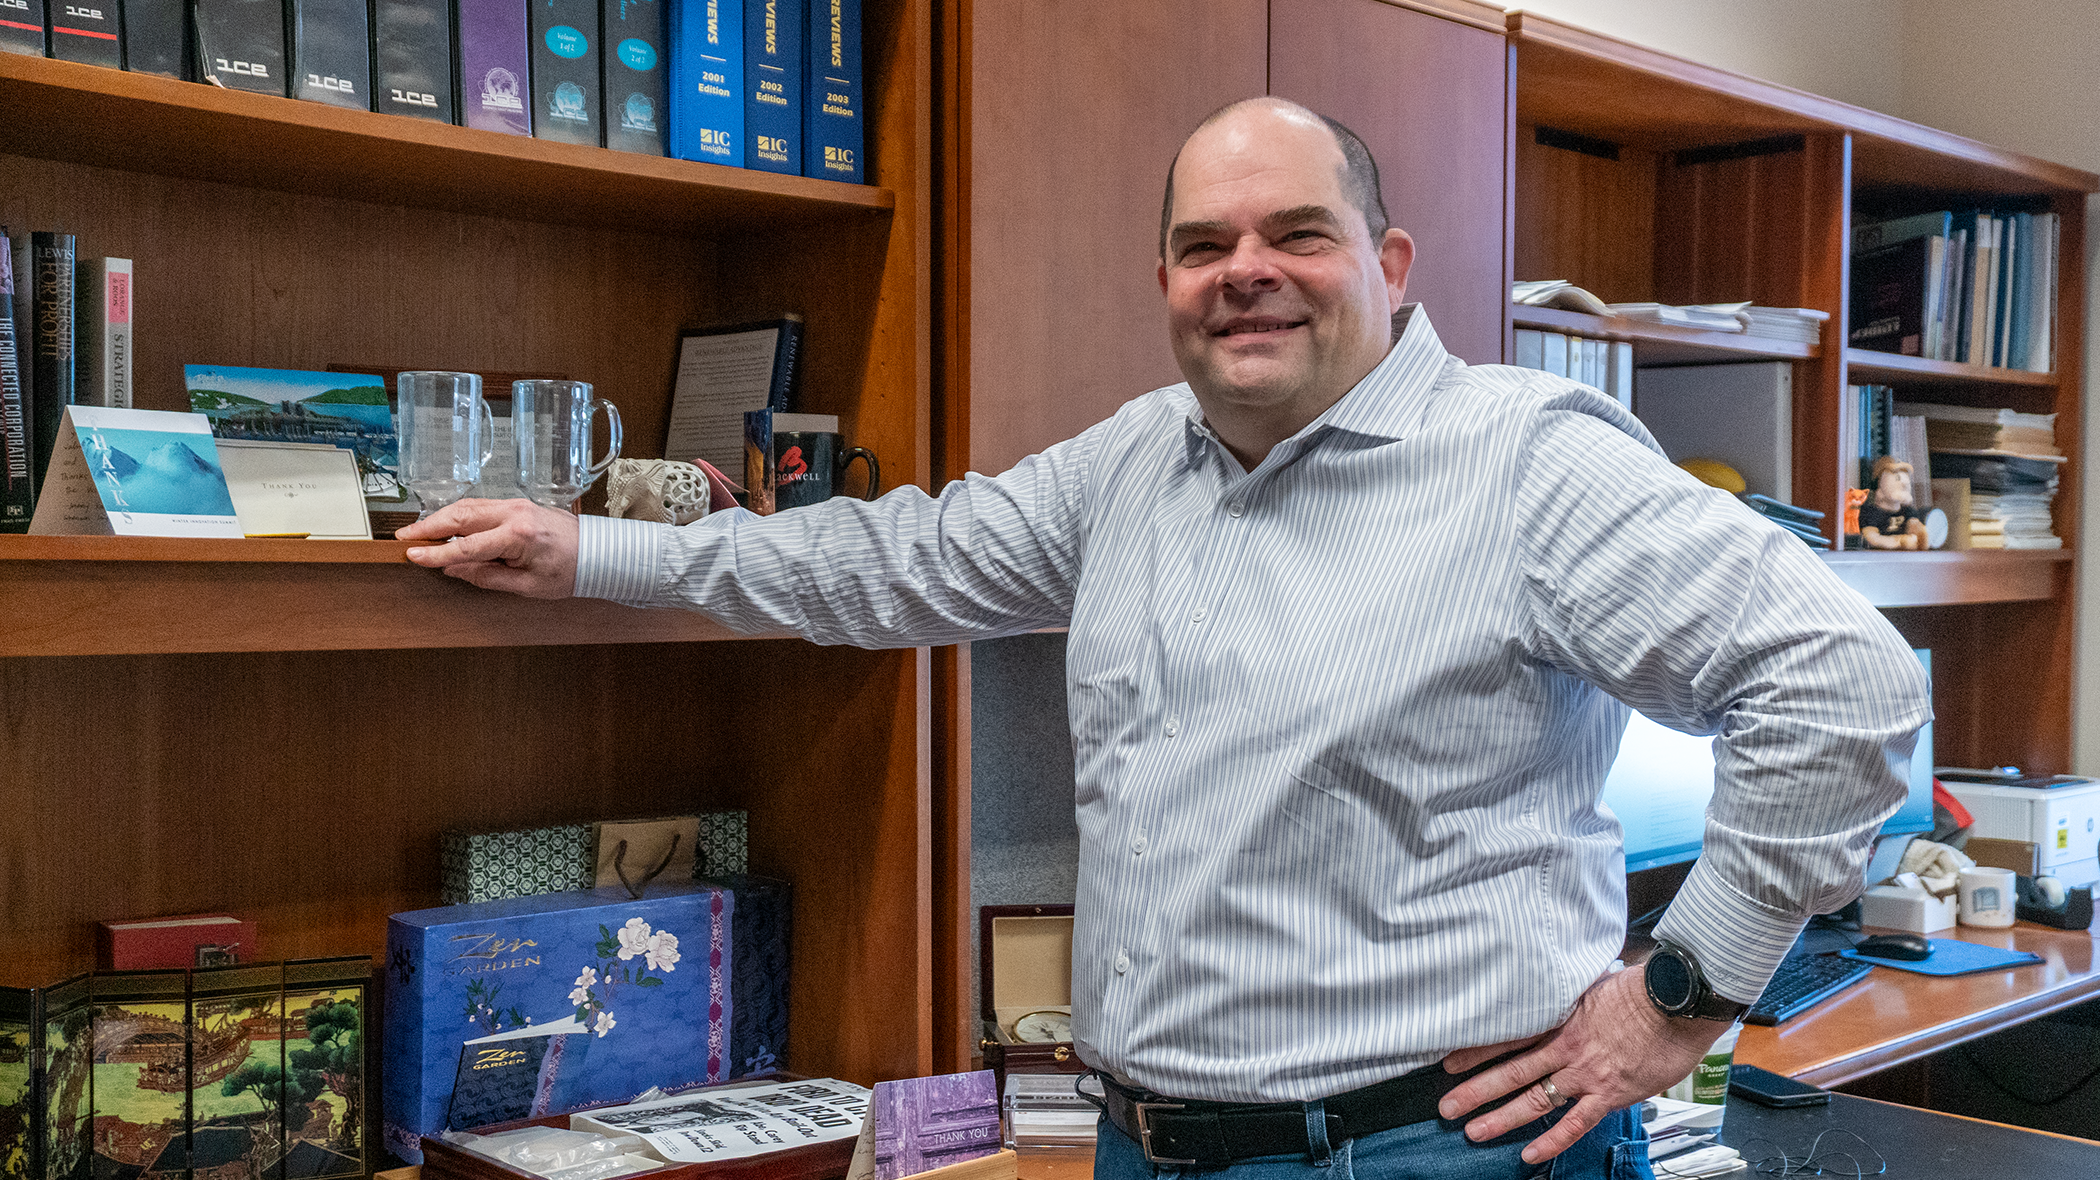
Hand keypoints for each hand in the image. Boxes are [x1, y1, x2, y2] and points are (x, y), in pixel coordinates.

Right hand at [398, 498, 579, 597]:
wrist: (599, 552)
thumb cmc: (569, 572)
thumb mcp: (527, 586)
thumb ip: (486, 577)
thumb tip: (453, 569)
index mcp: (518, 536)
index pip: (466, 546)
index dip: (436, 553)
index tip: (413, 556)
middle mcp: (514, 513)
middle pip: (461, 516)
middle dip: (429, 526)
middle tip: (403, 538)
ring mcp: (516, 504)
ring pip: (467, 506)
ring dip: (440, 517)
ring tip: (417, 531)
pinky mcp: (517, 503)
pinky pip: (480, 505)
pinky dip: (458, 514)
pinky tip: (445, 524)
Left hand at [1436, 961, 1731, 1164]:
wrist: (1677, 1001)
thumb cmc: (1643, 988)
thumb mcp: (1594, 981)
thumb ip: (1571, 993)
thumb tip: (1558, 983)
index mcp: (1559, 1017)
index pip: (1507, 1037)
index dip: (1475, 1051)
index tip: (1448, 1062)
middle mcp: (1566, 1047)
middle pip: (1511, 1072)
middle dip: (1475, 1090)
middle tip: (1446, 1106)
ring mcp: (1586, 1073)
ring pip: (1533, 1099)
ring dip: (1501, 1118)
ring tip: (1473, 1131)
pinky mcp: (1610, 1094)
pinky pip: (1575, 1123)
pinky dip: (1551, 1140)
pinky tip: (1529, 1153)